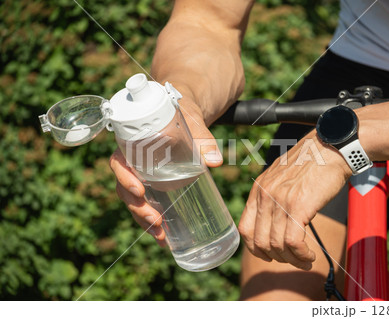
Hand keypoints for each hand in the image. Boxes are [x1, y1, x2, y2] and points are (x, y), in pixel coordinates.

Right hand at [109, 94, 222, 245]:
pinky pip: (147, 203)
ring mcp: (143, 175)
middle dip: (137, 208)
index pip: (119, 162)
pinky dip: (153, 221)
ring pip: (135, 201)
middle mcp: (133, 162)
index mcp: (133, 143)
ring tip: (160, 236)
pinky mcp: (154, 183)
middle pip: (125, 189)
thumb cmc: (182, 113)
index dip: (124, 179)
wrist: (184, 114)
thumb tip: (215, 161)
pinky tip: (165, 237)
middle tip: (155, 220)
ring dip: (144, 220)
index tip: (139, 191)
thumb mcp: (193, 120)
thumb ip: (203, 137)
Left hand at [238, 131, 351, 268]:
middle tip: (292, 259)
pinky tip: (310, 255)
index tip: (269, 255)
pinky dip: (301, 255)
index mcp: (258, 189)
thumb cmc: (311, 163)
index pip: (244, 229)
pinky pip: (294, 242)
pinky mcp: (299, 206)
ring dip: (292, 259)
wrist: (331, 147)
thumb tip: (273, 224)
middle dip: (277, 257)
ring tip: (305, 259)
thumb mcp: (281, 177)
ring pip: (277, 245)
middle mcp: (265, 195)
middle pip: (260, 241)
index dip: (255, 248)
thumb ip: (272, 197)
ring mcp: (280, 201)